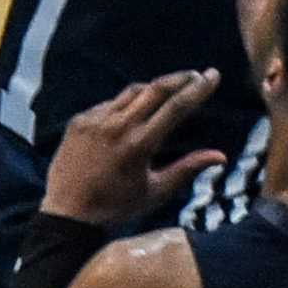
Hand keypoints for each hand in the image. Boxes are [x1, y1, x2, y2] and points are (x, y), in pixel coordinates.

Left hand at [41, 71, 221, 227]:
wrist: (67, 213)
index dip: (198, 89)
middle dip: (180, 78)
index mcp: (140, 144)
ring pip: (131, 92)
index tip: (212, 75)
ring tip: (169, 89)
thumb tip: (220, 155)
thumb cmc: (116, 207)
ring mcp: (95, 120)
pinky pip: (108, 104)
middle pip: (155, 89)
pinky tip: (133, 110)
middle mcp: (117, 126)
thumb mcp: (156, 192)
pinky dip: (126, 103)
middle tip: (196, 74)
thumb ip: (187, 170)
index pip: (176, 107)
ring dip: (153, 88)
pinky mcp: (79, 121)